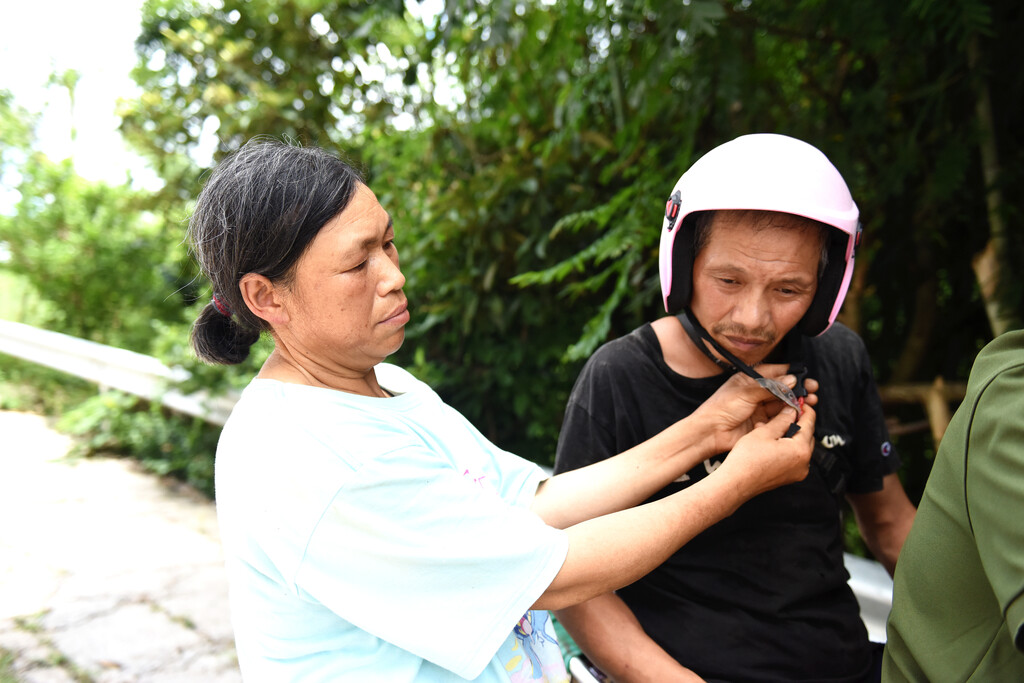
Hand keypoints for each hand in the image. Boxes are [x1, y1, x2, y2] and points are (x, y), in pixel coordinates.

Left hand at [693, 364, 817, 454]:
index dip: (791, 373)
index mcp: (750, 379)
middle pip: (783, 388)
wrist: (710, 432)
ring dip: (798, 402)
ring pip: (784, 403)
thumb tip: (792, 379)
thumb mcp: (746, 392)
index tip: (805, 376)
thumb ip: (770, 387)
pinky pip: (781, 418)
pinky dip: (791, 416)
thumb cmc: (721, 408)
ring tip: (810, 402)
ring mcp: (761, 408)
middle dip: (799, 389)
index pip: (775, 372)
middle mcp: (757, 392)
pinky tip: (799, 414)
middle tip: (812, 390)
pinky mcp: (764, 423)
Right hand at [714, 403, 815, 497]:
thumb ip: (782, 419)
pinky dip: (787, 448)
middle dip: (798, 423)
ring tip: (773, 429)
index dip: (805, 409)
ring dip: (791, 435)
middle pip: (807, 435)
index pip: (810, 423)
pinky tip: (772, 443)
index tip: (800, 403)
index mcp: (800, 450)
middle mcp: (803, 463)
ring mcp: (797, 472)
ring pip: (800, 447)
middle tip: (784, 414)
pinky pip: (794, 457)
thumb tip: (792, 411)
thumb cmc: (747, 460)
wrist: (737, 483)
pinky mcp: (789, 477)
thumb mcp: (764, 432)